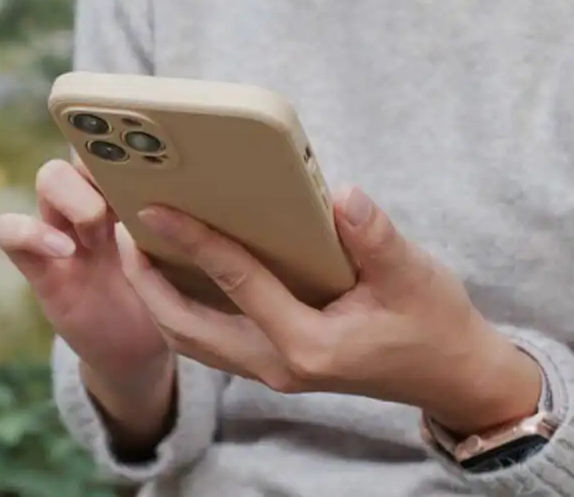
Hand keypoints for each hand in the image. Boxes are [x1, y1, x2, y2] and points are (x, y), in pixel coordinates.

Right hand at [0, 159, 174, 444]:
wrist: (143, 351)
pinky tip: (65, 251)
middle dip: (103, 162)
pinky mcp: (41, 268)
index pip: (122, 144)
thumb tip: (223, 188)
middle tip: (129, 193)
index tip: (150, 148)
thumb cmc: (175, 297)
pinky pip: (9, 232)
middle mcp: (96, 203)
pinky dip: (28, 232)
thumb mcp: (192, 257)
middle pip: (82, 150)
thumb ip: (194, 225)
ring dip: (74, 196)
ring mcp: (64, 231)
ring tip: (98, 226)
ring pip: (48, 179)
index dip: (128, 136)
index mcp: (133, 194)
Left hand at [118, 186, 541, 436]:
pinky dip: (181, 308)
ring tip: (136, 248)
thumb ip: (376, 238)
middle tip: (121, 230)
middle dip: (145, 281)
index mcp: (308, 345)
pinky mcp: (272, 363)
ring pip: (190, 340)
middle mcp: (278, 365)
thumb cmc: (434, 325)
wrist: (452, 378)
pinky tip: (175, 272)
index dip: (192, 241)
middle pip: (186, 327)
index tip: (153, 208)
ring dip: (156, 298)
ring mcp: (271, 370)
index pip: (235, 283)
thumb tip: (341, 196)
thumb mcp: (417, 276)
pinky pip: (208, 340)